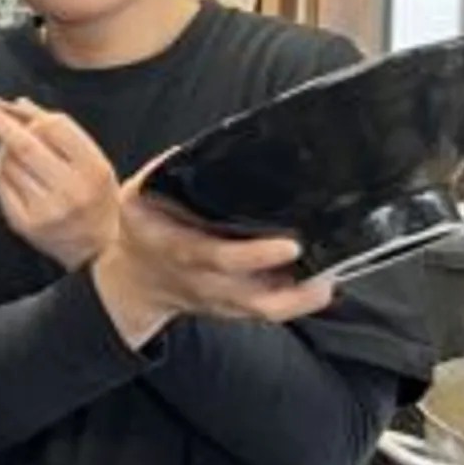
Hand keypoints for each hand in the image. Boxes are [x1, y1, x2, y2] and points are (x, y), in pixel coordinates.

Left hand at [0, 96, 118, 270]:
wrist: (100, 248)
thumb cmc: (96, 197)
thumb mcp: (93, 161)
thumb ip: (60, 131)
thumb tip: (19, 104)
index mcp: (92, 168)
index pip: (54, 128)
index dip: (27, 115)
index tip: (4, 104)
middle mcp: (70, 190)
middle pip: (25, 146)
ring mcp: (46, 209)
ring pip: (8, 165)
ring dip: (2, 151)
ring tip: (12, 152)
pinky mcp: (25, 225)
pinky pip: (2, 186)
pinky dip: (0, 172)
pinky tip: (11, 172)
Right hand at [93, 156, 335, 347]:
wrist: (134, 281)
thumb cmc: (141, 234)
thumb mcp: (136, 198)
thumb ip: (159, 175)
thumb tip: (190, 152)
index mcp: (179, 250)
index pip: (219, 258)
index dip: (256, 256)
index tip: (290, 245)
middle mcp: (204, 282)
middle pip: (254, 296)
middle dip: (294, 287)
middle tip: (326, 268)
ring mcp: (221, 301)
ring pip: (267, 310)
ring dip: (302, 298)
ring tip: (329, 276)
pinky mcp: (234, 310)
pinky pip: (271, 312)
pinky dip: (298, 300)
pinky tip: (319, 282)